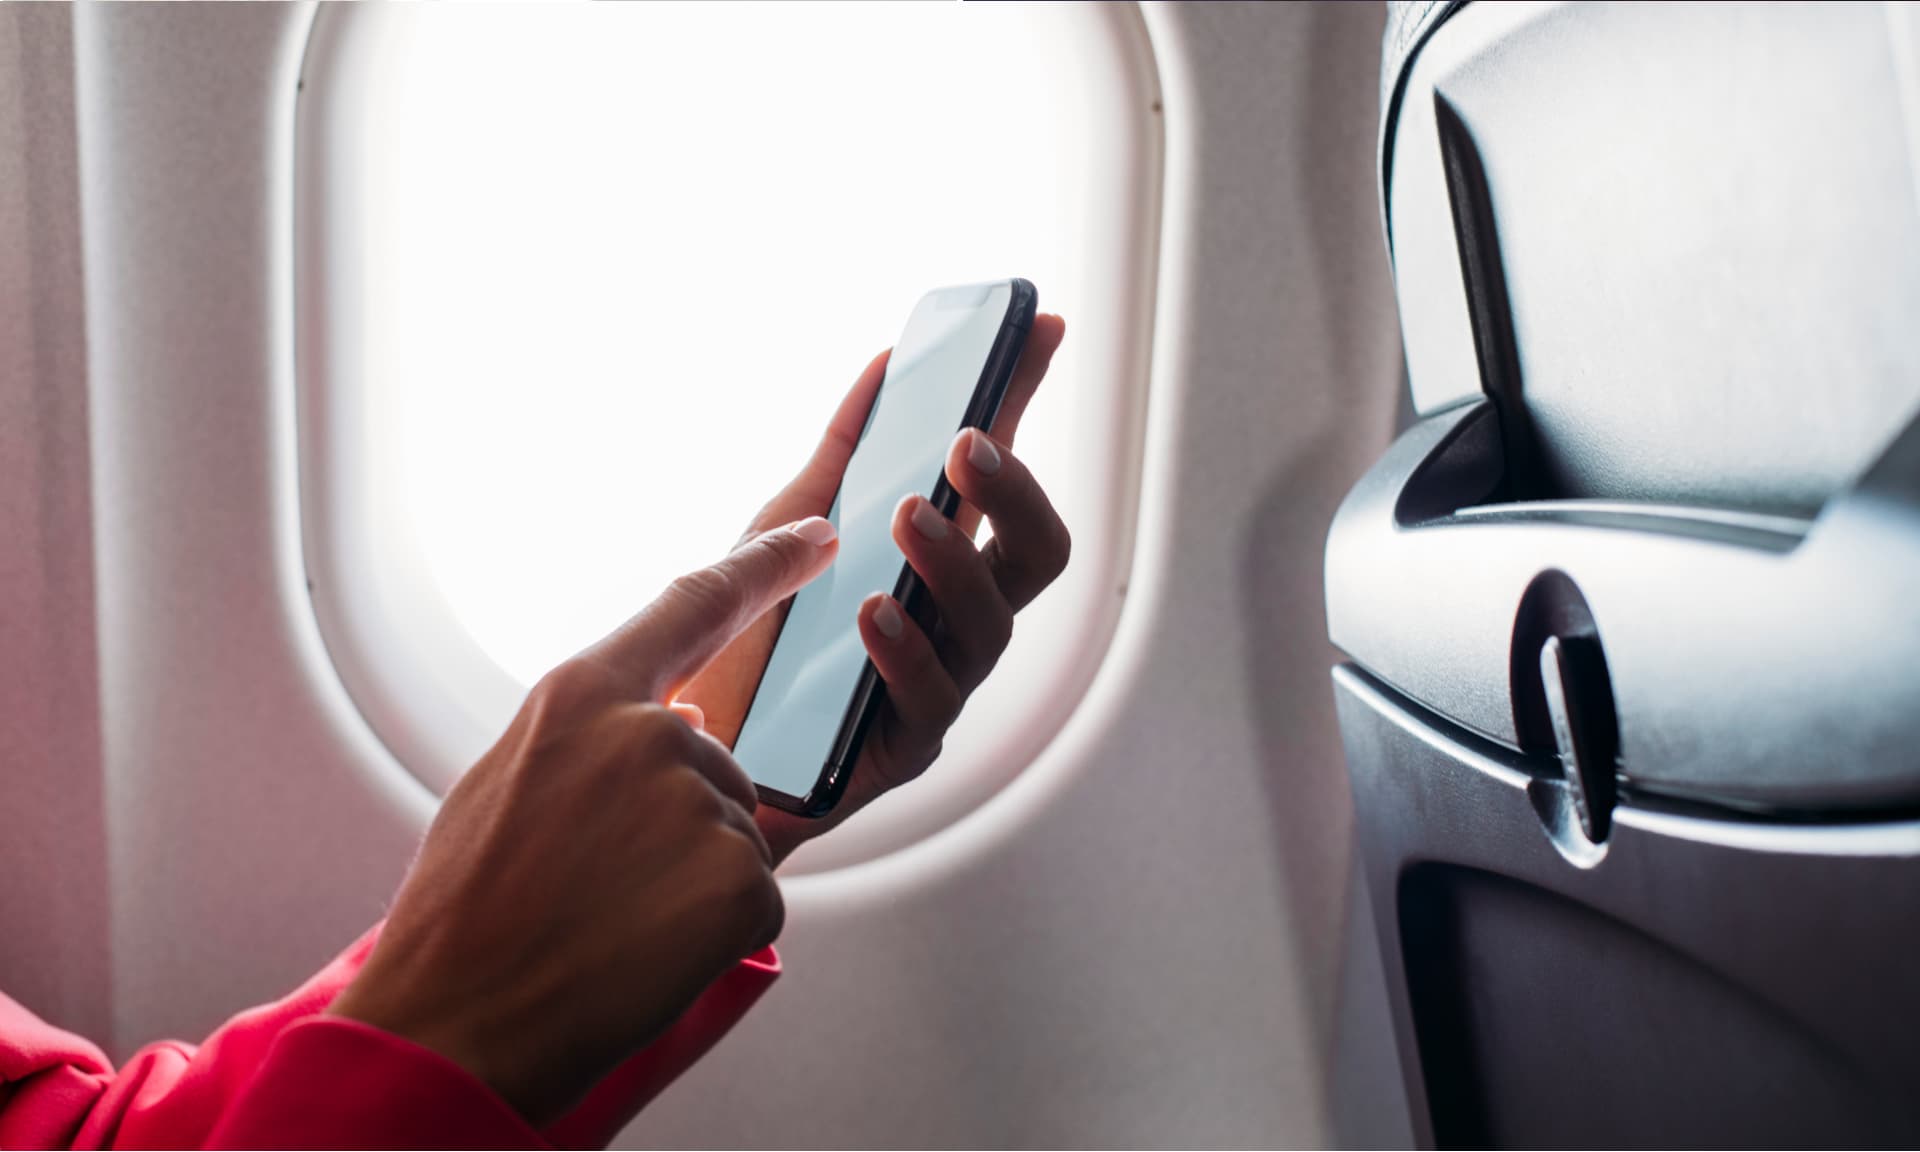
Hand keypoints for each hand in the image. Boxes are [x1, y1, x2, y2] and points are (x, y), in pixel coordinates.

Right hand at [328, 518, 840, 1125]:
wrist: (455, 1024)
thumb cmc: (466, 911)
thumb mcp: (507, 783)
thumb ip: (599, 735)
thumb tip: (691, 719)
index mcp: (582, 694)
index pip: (697, 603)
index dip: (768, 564)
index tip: (822, 535)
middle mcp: (652, 732)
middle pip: (715, 760)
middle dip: (676, 821)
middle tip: (597, 885)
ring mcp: (701, 802)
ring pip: (732, 833)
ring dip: (689, 880)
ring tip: (608, 920)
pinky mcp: (742, 878)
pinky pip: (751, 894)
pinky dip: (711, 930)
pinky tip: (646, 949)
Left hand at [678, 315, 1070, 862]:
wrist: (687, 764)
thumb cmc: (751, 643)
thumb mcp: (783, 529)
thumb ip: (843, 455)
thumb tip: (886, 364)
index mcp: (940, 566)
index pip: (1001, 478)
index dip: (1025, 403)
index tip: (1035, 326)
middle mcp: (954, 625)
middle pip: (1036, 558)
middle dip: (1014, 493)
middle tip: (965, 446)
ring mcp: (936, 689)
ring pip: (991, 627)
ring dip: (954, 562)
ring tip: (910, 516)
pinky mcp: (899, 755)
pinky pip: (927, 703)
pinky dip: (906, 650)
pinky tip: (876, 610)